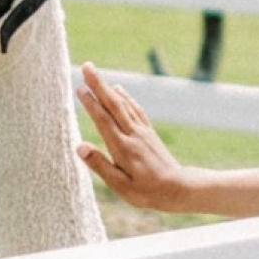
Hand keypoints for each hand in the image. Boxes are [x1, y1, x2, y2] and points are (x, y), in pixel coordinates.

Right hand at [76, 62, 186, 210]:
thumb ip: (100, 165)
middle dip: (99, 85)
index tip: (79, 87)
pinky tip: (120, 91)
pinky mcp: (149, 134)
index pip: (103, 120)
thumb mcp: (120, 185)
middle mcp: (133, 135)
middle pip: (114, 105)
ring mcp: (143, 133)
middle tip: (86, 66)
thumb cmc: (147, 192)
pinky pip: (136, 111)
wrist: (178, 188)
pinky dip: (127, 98)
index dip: (91, 103)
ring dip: (109, 88)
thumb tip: (79, 146)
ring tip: (97, 74)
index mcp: (123, 147)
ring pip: (124, 105)